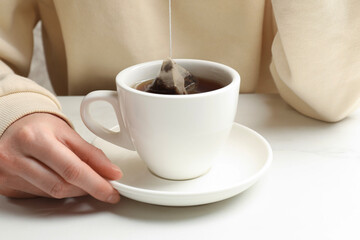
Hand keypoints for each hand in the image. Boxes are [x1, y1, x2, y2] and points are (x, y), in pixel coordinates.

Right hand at [0, 113, 121, 202]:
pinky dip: (57, 190)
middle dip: (87, 189)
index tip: (111, 191)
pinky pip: (40, 196)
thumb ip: (92, 154)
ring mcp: (8, 174)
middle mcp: (16, 158)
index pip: (71, 169)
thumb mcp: (68, 133)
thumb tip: (112, 173)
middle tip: (103, 187)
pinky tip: (61, 180)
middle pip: (61, 186)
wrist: (11, 125)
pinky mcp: (6, 186)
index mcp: (34, 138)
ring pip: (51, 194)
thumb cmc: (39, 127)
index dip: (96, 184)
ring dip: (74, 191)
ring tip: (83, 181)